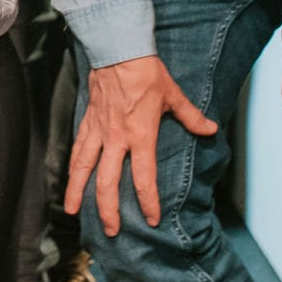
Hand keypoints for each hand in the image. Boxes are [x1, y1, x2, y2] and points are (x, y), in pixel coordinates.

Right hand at [66, 56, 216, 236]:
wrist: (118, 50)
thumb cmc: (146, 73)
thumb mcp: (173, 95)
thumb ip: (191, 117)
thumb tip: (211, 130)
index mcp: (140, 136)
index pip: (144, 178)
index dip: (148, 201)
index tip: (151, 219)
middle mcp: (116, 139)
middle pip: (108, 182)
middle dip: (108, 210)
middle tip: (111, 231)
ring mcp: (99, 131)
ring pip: (84, 168)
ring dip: (78, 191)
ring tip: (71, 211)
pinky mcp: (88, 121)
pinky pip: (78, 148)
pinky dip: (72, 165)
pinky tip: (70, 177)